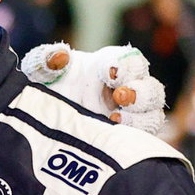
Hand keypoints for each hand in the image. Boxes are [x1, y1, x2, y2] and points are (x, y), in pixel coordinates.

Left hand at [19, 43, 166, 133]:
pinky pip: (144, 137)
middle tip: (120, 96)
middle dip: (139, 92)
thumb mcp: (41, 72)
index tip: (109, 73)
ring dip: (140, 116)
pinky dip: (134, 135)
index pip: (130, 61)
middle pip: (150, 88)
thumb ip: (46, 60)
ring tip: (116, 118)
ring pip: (153, 113)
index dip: (125, 65)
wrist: (43, 121)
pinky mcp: (130, 137)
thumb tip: (59, 57)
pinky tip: (115, 134)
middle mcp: (128, 88)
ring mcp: (132, 115)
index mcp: (112, 66)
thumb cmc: (50, 87)